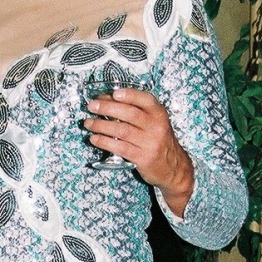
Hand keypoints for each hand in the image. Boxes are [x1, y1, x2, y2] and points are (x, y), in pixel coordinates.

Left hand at [85, 88, 194, 214]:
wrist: (172, 168)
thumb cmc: (158, 142)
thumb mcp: (155, 124)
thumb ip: (136, 113)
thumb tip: (107, 101)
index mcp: (159, 115)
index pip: (145, 100)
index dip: (130, 95)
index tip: (114, 93)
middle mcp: (156, 127)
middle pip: (130, 113)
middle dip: (107, 108)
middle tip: (92, 106)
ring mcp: (150, 143)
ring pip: (122, 130)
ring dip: (101, 125)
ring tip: (88, 123)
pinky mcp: (142, 158)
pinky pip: (120, 147)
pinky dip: (104, 142)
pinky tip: (94, 139)